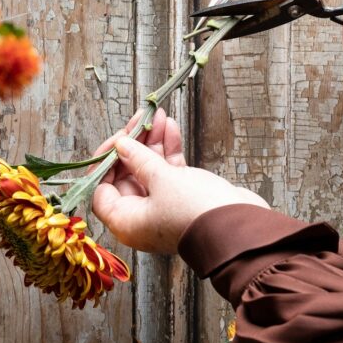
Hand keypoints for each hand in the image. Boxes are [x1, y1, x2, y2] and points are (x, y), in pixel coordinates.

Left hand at [90, 108, 268, 254]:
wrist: (241, 227)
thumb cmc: (196, 212)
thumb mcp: (161, 179)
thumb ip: (138, 158)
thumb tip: (121, 145)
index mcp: (126, 222)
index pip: (101, 191)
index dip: (105, 164)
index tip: (116, 141)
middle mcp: (141, 217)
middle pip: (126, 176)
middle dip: (134, 145)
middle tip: (140, 120)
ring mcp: (162, 207)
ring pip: (149, 170)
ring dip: (153, 142)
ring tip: (158, 116)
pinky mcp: (183, 198)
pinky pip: (169, 172)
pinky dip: (169, 151)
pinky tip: (171, 128)